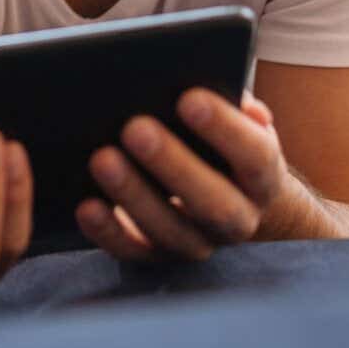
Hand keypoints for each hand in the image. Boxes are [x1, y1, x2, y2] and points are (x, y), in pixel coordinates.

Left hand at [76, 90, 292, 262]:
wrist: (226, 196)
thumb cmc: (221, 141)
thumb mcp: (236, 119)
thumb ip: (233, 100)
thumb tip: (223, 89)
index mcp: (263, 178)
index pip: (255, 156)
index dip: (226, 129)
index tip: (189, 98)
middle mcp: (239, 219)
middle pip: (213, 202)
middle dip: (173, 164)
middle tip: (135, 127)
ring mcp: (199, 243)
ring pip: (171, 231)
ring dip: (134, 195)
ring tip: (102, 158)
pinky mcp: (160, 258)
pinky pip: (134, 253)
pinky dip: (108, 232)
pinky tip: (86, 205)